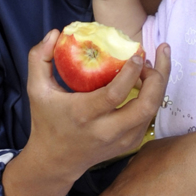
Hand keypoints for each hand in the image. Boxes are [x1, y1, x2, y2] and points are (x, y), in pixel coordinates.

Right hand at [2, 31, 169, 195]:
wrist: (55, 161)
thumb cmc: (46, 121)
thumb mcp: (36, 89)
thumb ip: (39, 58)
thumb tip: (54, 33)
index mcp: (83, 114)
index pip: (114, 95)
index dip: (130, 73)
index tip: (137, 55)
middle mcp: (106, 130)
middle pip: (145, 106)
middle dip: (158, 78)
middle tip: (154, 56)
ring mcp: (121, 140)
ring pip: (152, 112)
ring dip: (159, 86)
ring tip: (156, 65)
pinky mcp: (129, 144)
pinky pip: (149, 118)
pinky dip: (153, 98)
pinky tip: (150, 82)